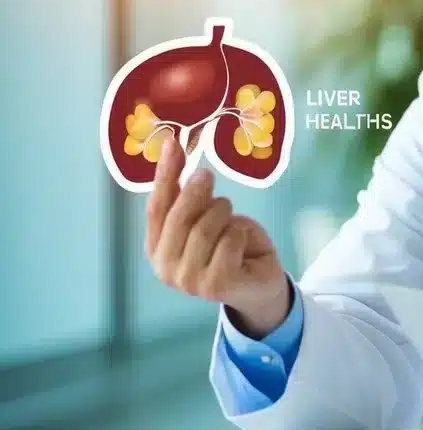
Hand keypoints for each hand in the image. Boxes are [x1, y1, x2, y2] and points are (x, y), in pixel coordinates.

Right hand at [146, 135, 288, 336]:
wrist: (260, 282)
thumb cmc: (230, 244)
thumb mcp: (205, 215)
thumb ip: (184, 191)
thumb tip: (171, 145)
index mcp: (156, 250)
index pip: (156, 208)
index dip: (164, 175)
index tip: (172, 143)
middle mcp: (165, 269)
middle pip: (178, 218)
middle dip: (195, 192)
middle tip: (208, 176)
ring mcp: (189, 282)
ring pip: (205, 228)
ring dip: (224, 215)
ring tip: (231, 219)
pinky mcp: (216, 286)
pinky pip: (229, 242)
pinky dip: (240, 233)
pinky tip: (242, 242)